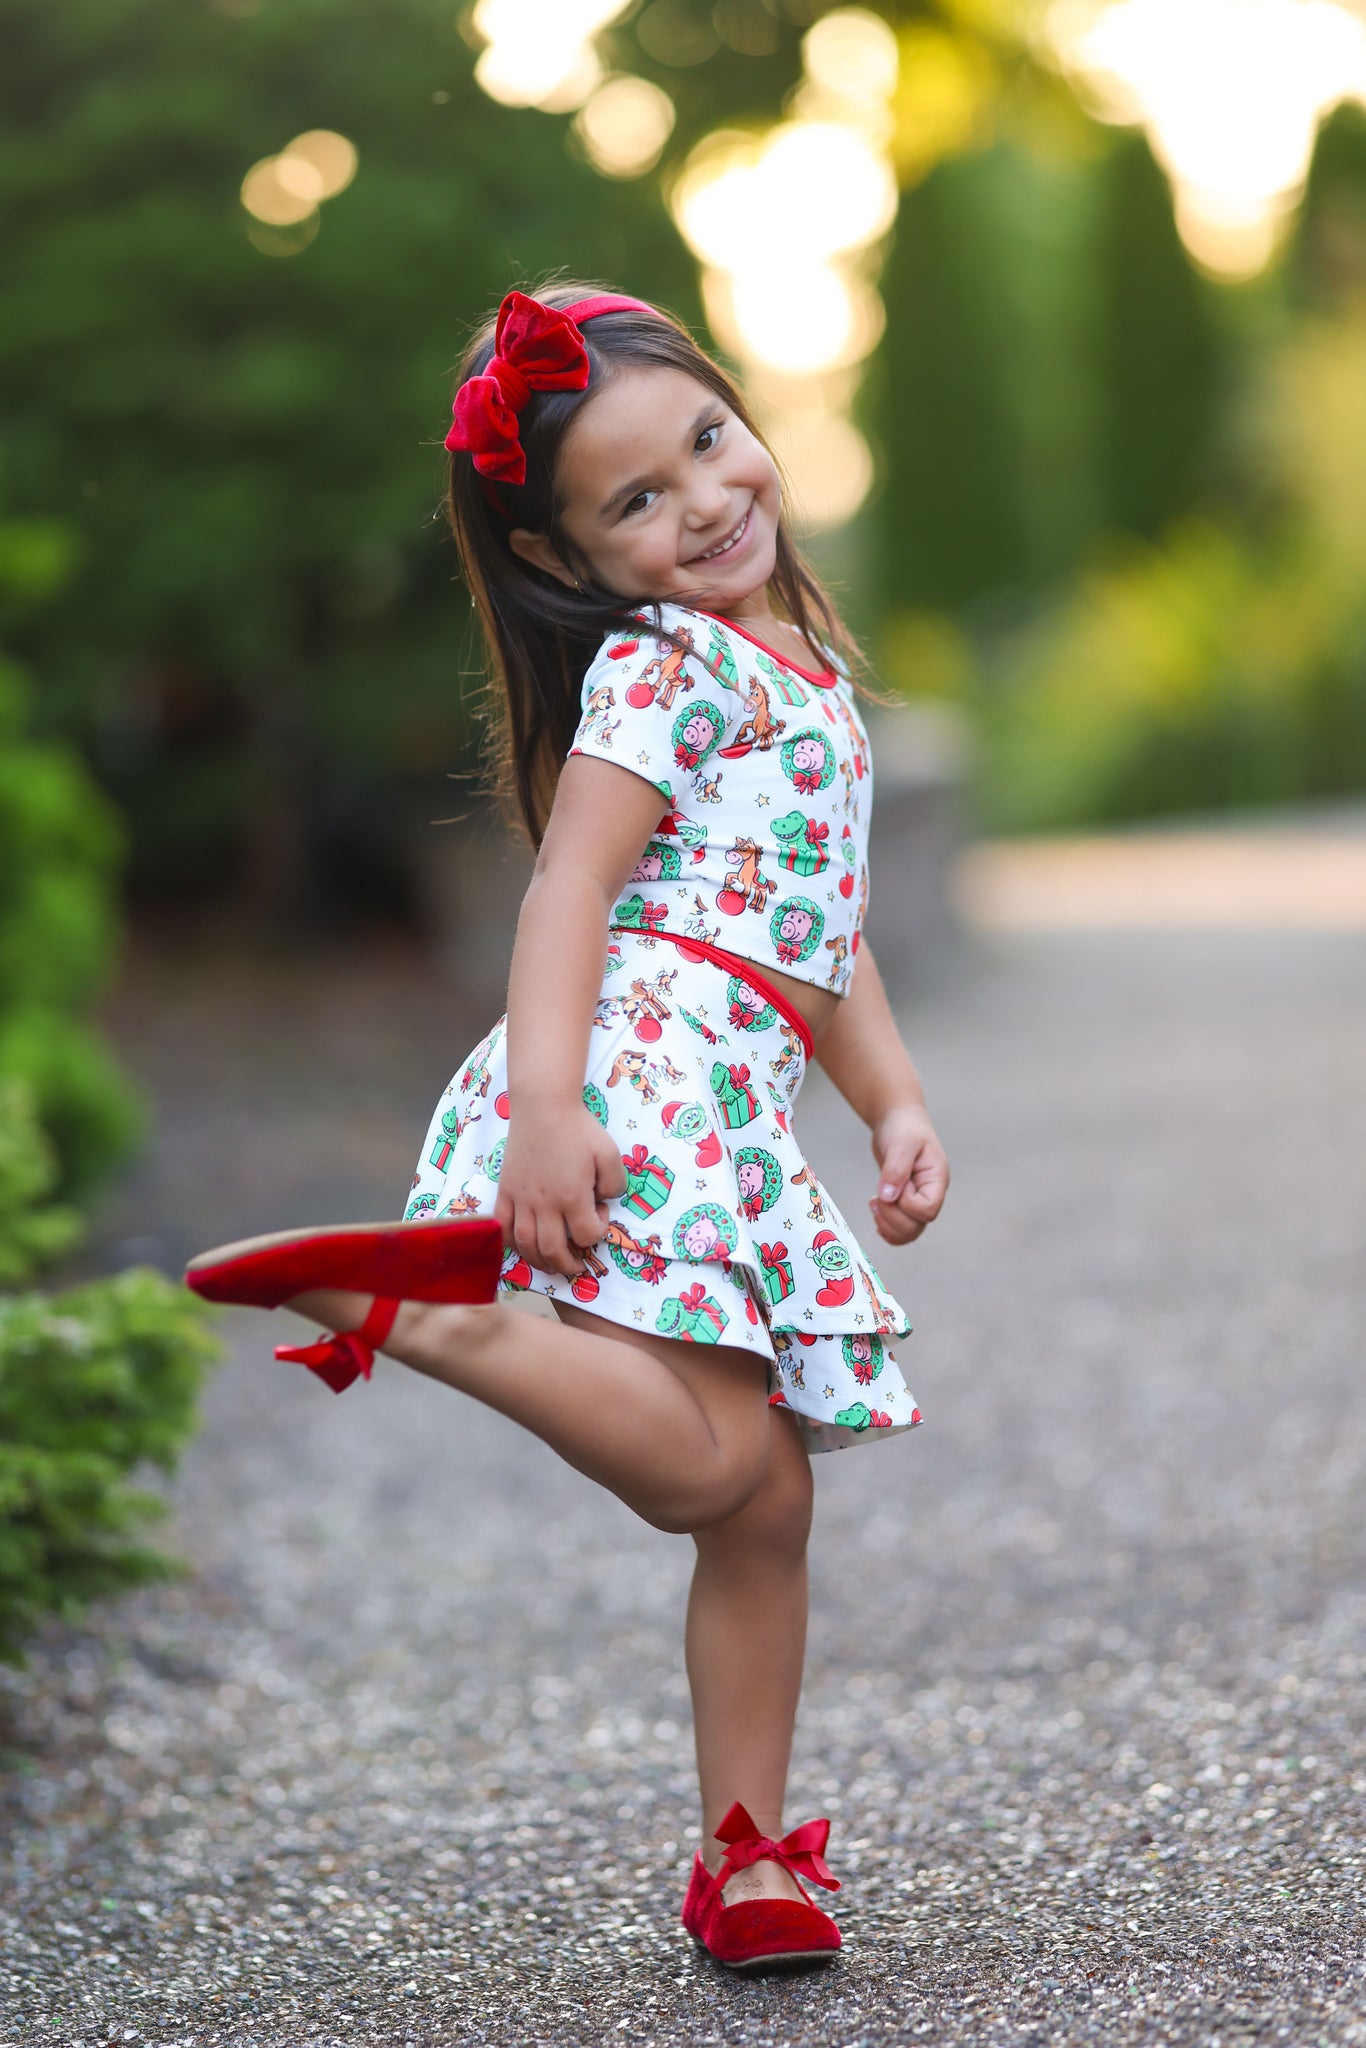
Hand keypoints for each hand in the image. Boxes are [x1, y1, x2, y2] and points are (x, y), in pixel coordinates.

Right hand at [494, 1101, 626, 1277]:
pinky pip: (502, 1226)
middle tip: (577, 1265)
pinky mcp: (505, 1191)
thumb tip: (603, 1202)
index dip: (598, 1232)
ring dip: (539, 1260)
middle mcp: (544, 1203)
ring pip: (525, 1244)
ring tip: (551, 1263)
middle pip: (552, 1249)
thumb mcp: (609, 1153)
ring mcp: (521, 1199)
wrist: (543, 1107)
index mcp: (572, 1196)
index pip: (586, 1234)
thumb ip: (615, 1184)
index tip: (600, 1215)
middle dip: (567, 1264)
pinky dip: (510, 1242)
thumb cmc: (578, 1128)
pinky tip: (523, 1245)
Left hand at [869, 1102, 948, 1245]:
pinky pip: (902, 1229)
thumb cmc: (904, 1127)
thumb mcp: (901, 1143)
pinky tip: (877, 1217)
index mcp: (937, 1179)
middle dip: (891, 1216)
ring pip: (909, 1232)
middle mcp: (931, 1193)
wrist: (898, 1120)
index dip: (906, 1204)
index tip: (892, 1184)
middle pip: (916, 1226)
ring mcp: (919, 1199)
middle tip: (875, 1198)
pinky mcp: (905, 1202)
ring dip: (887, 1224)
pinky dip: (888, 1230)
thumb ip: (896, 1169)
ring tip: (873, 1203)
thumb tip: (889, 1197)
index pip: (927, 1210)